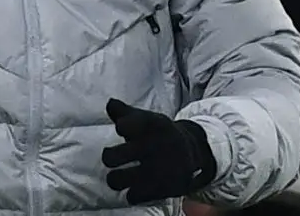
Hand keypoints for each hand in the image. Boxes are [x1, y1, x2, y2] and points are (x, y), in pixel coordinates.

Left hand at [102, 98, 216, 203]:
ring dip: (115, 179)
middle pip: (112, 157)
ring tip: (119, 176)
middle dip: (109, 156)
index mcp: (149, 127)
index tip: (122, 129)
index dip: (123, 126)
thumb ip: (123, 112)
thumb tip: (110, 104)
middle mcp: (152, 148)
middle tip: (111, 157)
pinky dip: (132, 193)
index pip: (126, 125)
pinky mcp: (160, 189)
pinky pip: (133, 196)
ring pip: (118, 180)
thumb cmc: (158, 134)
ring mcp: (156, 170)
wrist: (190, 152)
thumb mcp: (145, 119)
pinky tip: (135, 187)